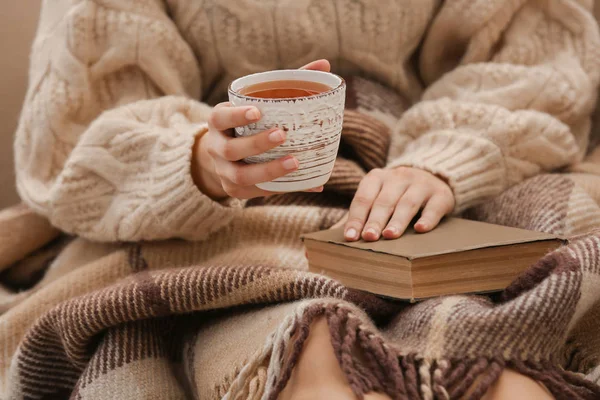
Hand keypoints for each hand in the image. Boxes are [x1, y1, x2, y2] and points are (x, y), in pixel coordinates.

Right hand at [192, 60, 330, 199]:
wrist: (222, 156)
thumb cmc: (249, 123)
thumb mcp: (257, 103)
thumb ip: (286, 84)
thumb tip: (324, 64)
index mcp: (219, 123)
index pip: (220, 117)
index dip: (236, 116)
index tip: (257, 111)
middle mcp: (216, 148)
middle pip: (231, 149)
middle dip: (256, 143)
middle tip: (282, 135)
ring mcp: (223, 172)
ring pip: (241, 176)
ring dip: (268, 170)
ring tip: (295, 163)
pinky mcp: (235, 191)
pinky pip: (257, 192)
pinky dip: (281, 188)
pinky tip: (305, 183)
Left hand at [342, 167, 454, 240]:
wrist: (433, 177)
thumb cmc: (396, 195)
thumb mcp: (377, 197)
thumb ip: (358, 214)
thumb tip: (333, 236)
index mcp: (377, 177)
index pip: (363, 198)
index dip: (356, 218)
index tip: (350, 237)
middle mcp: (398, 177)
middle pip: (384, 201)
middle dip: (375, 220)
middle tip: (369, 238)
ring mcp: (421, 184)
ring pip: (407, 203)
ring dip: (397, 220)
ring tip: (390, 236)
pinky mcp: (441, 194)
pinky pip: (434, 206)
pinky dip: (427, 218)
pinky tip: (420, 229)